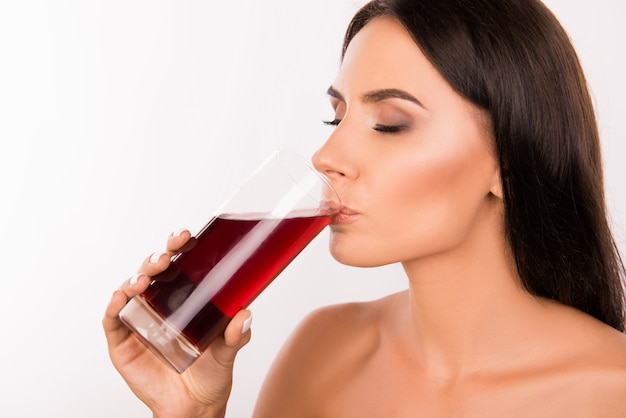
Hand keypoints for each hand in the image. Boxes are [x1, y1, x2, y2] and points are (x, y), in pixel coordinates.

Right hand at [102, 230, 251, 417]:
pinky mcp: (123, 342)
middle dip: (158, 259)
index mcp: (184, 298)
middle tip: (167, 257)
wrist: (192, 409)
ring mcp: (139, 321)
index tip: (187, 236)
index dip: (179, 247)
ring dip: (136, 278)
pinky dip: (114, 307)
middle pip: (153, 271)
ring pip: (131, 289)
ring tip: (144, 280)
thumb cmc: (210, 374)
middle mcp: (159, 304)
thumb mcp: (226, 352)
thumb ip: (236, 335)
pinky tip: (121, 298)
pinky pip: (113, 320)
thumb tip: (246, 314)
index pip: (179, 264)